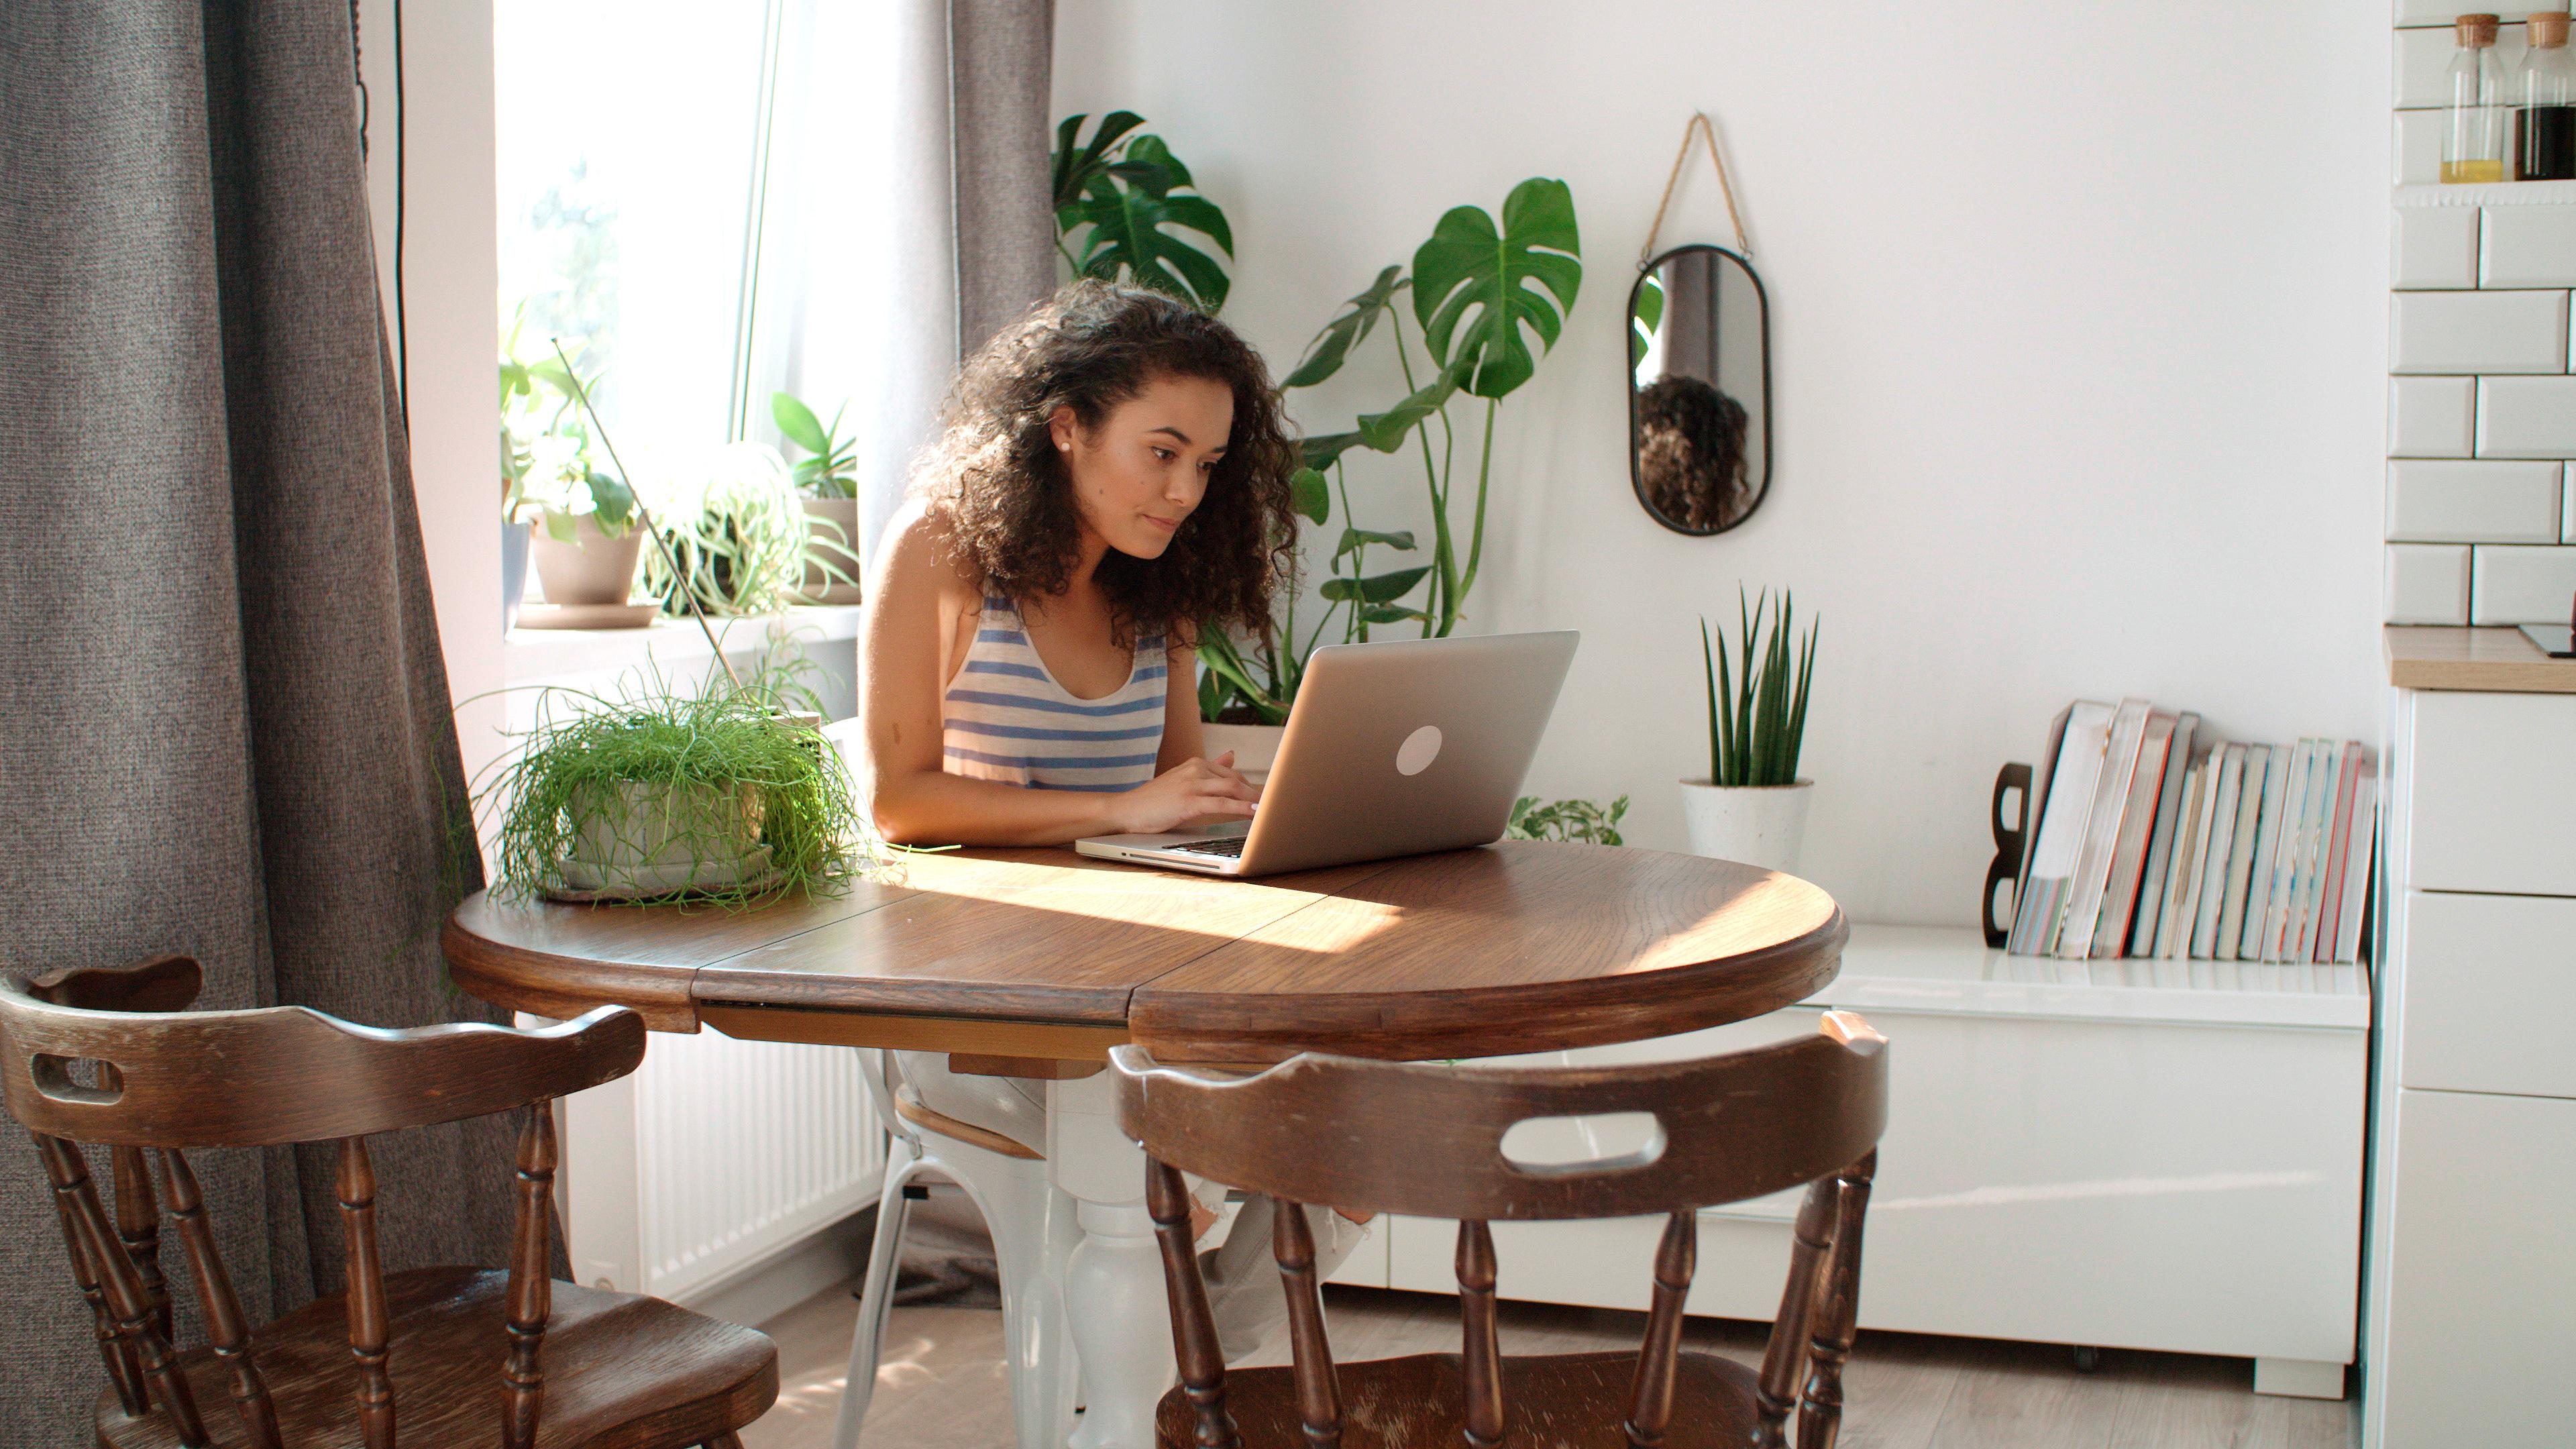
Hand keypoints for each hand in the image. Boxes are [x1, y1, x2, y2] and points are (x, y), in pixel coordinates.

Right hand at [1109, 752, 1260, 834]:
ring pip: (1231, 790)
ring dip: (1253, 800)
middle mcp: (1195, 770)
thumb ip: (1209, 769)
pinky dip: (1240, 808)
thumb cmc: (1155, 799)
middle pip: (1235, 780)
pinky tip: (1252, 813)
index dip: (1249, 787)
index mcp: (1195, 763)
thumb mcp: (1183, 778)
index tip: (1264, 797)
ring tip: (1268, 810)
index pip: (1231, 774)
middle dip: (1255, 793)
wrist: (1127, 810)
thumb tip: (1231, 755)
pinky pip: (1221, 804)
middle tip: (1273, 804)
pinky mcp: (1188, 802)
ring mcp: (1191, 785)